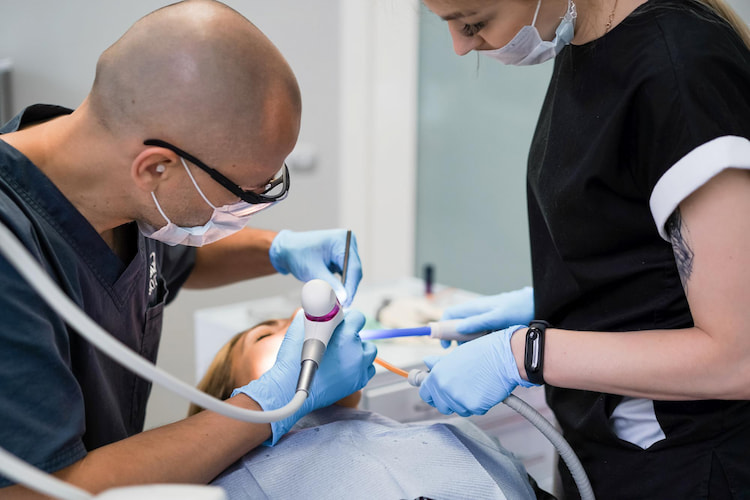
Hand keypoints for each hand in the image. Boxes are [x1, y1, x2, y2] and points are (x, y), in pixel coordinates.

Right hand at [233, 310, 375, 444]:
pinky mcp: (358, 381)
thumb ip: (313, 316)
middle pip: (362, 335)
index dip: (348, 319)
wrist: (289, 388)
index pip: (358, 317)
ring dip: (358, 351)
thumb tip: (317, 310)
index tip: (341, 323)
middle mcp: (355, 351)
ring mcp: (359, 368)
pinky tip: (345, 367)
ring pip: (368, 351)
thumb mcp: (298, 329)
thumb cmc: (292, 361)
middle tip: (337, 342)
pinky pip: (368, 368)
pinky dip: (360, 366)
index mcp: (344, 335)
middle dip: (350, 336)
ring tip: (342, 355)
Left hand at [269, 229, 361, 306]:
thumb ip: (330, 284)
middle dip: (348, 288)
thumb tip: (344, 298)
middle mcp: (347, 244)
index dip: (351, 286)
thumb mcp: (313, 270)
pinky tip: (335, 295)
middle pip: (354, 271)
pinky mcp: (340, 259)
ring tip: (338, 302)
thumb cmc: (297, 253)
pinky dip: (340, 285)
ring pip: (350, 274)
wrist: (286, 250)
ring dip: (345, 288)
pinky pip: (344, 275)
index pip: (353, 267)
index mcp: (342, 240)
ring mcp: (344, 251)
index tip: (346, 301)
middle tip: (342, 305)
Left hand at [418, 325, 534, 415]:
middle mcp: (445, 388)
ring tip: (475, 385)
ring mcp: (459, 399)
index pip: (425, 393)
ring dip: (464, 402)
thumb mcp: (456, 354)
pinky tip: (484, 390)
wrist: (505, 356)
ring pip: (457, 409)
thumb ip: (439, 363)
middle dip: (448, 399)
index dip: (432, 392)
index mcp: (438, 375)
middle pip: (440, 405)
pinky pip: (473, 410)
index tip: (437, 391)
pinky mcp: (474, 407)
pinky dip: (478, 404)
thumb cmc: (483, 352)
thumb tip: (426, 362)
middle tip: (461, 387)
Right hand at [440, 286, 533, 347]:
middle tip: (462, 353)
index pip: (449, 315)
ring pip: (469, 332)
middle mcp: (477, 312)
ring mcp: (485, 318)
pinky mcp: (493, 325)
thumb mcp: (497, 317)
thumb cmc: (518, 308)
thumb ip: (478, 322)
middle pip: (457, 326)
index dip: (443, 329)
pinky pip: (480, 335)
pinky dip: (480, 343)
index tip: (445, 345)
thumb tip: (459, 328)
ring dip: (469, 343)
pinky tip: (488, 350)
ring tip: (477, 353)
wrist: (537, 305)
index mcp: (474, 307)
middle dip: (456, 340)